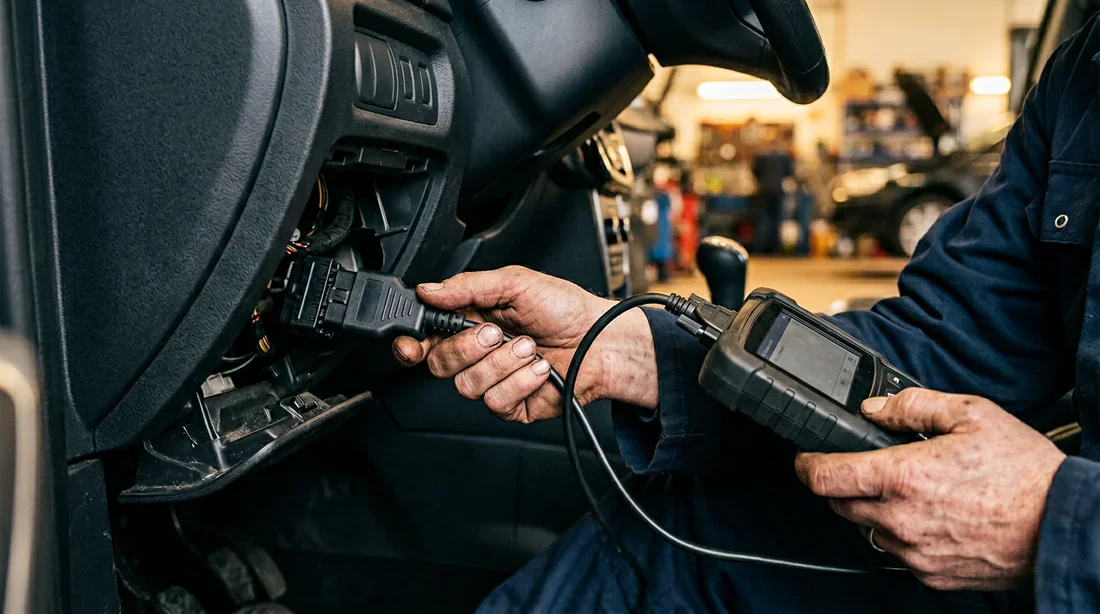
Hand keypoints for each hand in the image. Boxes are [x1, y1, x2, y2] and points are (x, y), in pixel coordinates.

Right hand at [392, 266, 657, 422]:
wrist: (601, 339)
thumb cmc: (564, 308)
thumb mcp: (515, 282)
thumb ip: (467, 286)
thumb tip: (428, 289)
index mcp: (469, 321)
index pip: (425, 339)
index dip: (410, 345)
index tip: (411, 344)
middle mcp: (477, 353)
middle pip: (439, 364)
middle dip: (468, 347)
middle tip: (497, 332)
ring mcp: (493, 381)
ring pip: (467, 385)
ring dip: (503, 363)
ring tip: (530, 347)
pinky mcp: (511, 405)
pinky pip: (496, 401)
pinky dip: (520, 381)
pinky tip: (538, 369)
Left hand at [795, 388, 1065, 590]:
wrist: (1063, 524)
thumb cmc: (1023, 473)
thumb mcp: (971, 414)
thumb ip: (912, 405)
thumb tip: (874, 408)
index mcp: (902, 477)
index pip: (824, 477)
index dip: (806, 465)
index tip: (805, 458)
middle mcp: (900, 519)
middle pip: (840, 503)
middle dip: (846, 484)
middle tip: (873, 467)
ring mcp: (914, 551)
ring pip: (869, 528)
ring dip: (876, 509)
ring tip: (915, 490)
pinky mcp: (930, 574)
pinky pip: (898, 551)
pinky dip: (904, 533)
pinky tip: (934, 515)